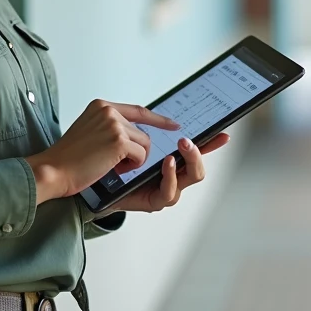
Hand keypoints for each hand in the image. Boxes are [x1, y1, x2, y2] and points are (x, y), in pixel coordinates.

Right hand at [25, 100, 180, 202]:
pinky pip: (141, 155)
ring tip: (109, 164)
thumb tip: (133, 135)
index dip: (157, 119)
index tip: (173, 124)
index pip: (138, 110)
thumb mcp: (89, 131)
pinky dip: (130, 166)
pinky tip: (111, 167)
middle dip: (135, 152)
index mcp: (101, 105)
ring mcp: (114, 124)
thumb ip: (109, 127)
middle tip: (113, 162)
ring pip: (144, 144)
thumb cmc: (68, 158)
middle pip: (142, 132)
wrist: (53, 170)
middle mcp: (109, 111)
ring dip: (132, 160)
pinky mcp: (119, 140)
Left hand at [98, 132, 230, 215]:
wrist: (87, 178)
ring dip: (188, 161)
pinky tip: (167, 163)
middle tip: (185, 140)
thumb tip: (161, 110)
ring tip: (179, 149)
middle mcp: (172, 175)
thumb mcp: (128, 134)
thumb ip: (144, 124)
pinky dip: (170, 176)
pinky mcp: (153, 200)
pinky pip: (169, 192)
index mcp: (170, 158)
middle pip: (198, 166)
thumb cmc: (108, 157)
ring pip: (191, 177)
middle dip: (198, 151)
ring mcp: (165, 188)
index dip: (211, 143)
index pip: (195, 149)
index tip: (223, 134)